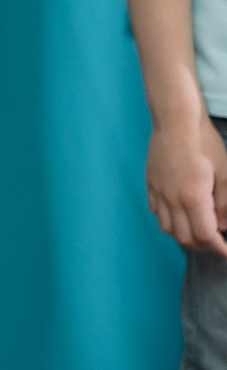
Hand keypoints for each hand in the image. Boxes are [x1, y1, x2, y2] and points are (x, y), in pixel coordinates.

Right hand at [148, 114, 226, 257]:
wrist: (176, 121)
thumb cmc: (205, 144)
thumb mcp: (226, 174)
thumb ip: (226, 204)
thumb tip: (223, 225)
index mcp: (193, 196)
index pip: (205, 235)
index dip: (218, 248)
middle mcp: (172, 198)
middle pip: (185, 237)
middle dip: (204, 246)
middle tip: (217, 244)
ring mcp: (158, 192)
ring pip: (168, 229)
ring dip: (185, 236)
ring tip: (199, 232)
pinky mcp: (150, 184)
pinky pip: (157, 213)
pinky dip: (170, 221)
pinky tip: (181, 215)